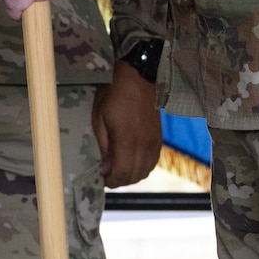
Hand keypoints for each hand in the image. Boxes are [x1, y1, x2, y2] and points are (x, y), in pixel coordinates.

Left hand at [94, 60, 163, 187]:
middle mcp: (143, 145)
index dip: (111, 182)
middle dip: (120, 181)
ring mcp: (154, 142)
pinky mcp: (159, 139)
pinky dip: (143, 167)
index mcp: (126, 140)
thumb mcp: (99, 117)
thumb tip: (105, 168)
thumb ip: (104, 146)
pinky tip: (133, 162)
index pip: (121, 174)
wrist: (139, 76)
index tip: (102, 179)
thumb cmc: (114, 94)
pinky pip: (153, 162)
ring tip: (119, 169)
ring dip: (132, 176)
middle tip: (108, 175)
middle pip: (134, 176)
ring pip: (145, 172)